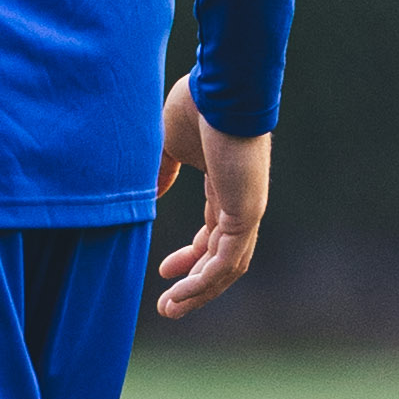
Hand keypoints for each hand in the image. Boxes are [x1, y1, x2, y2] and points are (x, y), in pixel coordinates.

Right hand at [151, 76, 270, 319]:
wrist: (222, 88)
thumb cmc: (197, 106)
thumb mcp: (167, 145)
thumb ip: (161, 172)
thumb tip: (151, 195)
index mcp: (224, 186)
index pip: (212, 233)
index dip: (189, 256)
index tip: (163, 270)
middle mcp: (240, 202)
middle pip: (221, 257)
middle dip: (195, 283)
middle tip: (169, 305)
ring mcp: (246, 209)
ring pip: (226, 266)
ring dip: (198, 292)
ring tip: (170, 309)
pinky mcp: (246, 212)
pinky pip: (227, 260)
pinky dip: (205, 281)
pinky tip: (180, 294)